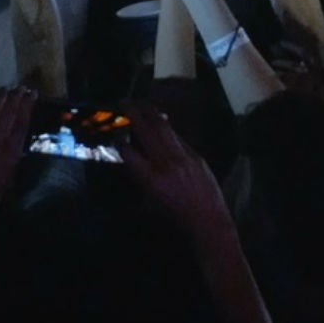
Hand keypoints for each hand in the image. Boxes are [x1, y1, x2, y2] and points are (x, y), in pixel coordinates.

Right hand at [120, 103, 231, 242]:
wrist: (208, 220)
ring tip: (141, 104)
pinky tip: (161, 121)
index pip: (129, 152)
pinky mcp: (196, 155)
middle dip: (133, 113)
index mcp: (151, 178)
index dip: (120, 141)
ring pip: (164, 127)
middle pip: (147, 130)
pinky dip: (167, 128)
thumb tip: (132, 162)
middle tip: (124, 102)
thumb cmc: (176, 218)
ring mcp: (183, 156)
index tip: (115, 133)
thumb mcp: (151, 203)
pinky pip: (178, 137)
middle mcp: (166, 163)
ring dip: (151, 112)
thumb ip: (140, 181)